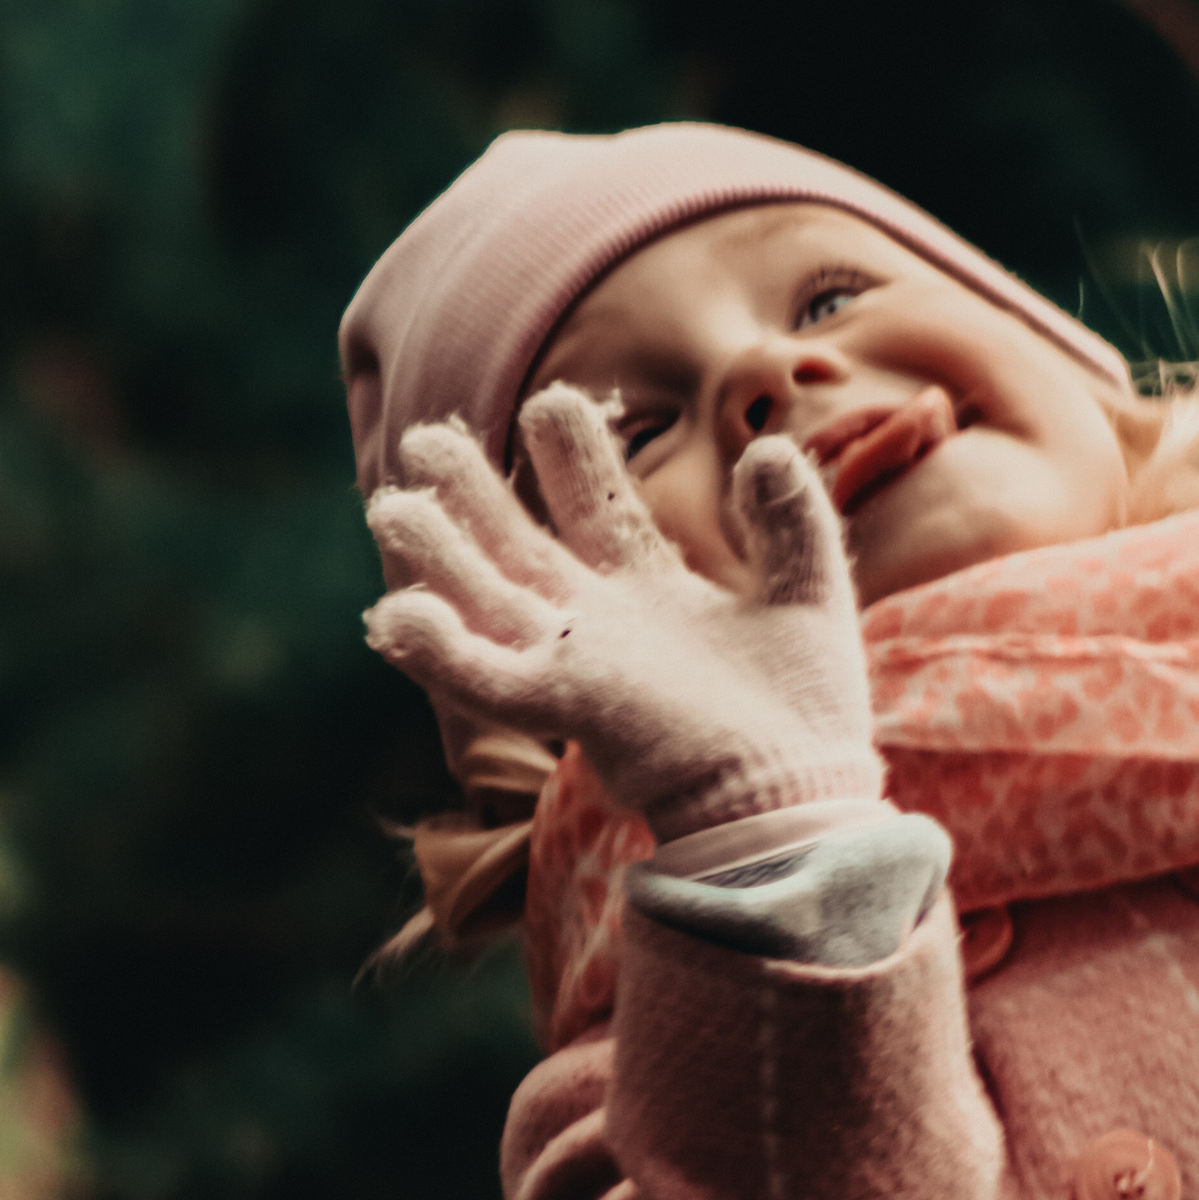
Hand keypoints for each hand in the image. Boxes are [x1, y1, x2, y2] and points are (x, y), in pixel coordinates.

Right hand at [364, 385, 882, 842]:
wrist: (799, 800)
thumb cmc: (806, 717)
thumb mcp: (811, 596)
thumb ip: (794, 521)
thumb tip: (765, 450)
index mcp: (655, 597)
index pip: (598, 509)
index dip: (570, 454)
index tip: (550, 399)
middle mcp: (602, 628)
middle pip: (519, 548)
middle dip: (472, 495)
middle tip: (424, 439)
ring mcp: (577, 666)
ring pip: (486, 600)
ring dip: (437, 556)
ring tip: (387, 505)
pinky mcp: (566, 707)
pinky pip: (484, 678)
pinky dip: (438, 650)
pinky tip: (393, 615)